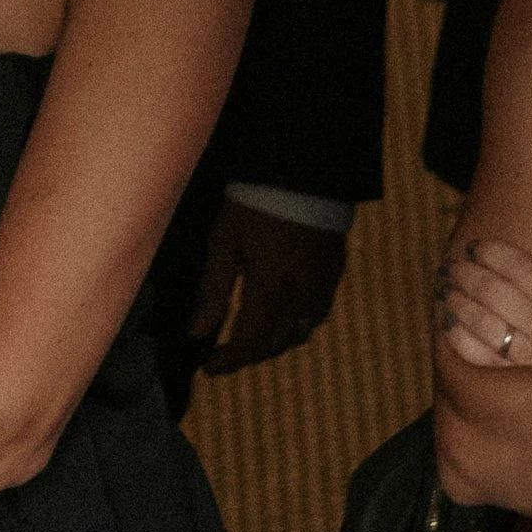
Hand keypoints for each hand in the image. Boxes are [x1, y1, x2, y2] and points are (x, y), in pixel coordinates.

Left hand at [186, 198, 349, 372]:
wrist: (305, 164)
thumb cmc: (256, 198)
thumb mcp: (225, 240)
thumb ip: (213, 290)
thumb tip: (197, 333)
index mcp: (270, 286)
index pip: (250, 342)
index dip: (230, 361)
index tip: (210, 367)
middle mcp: (300, 294)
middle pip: (274, 343)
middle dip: (249, 354)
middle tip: (226, 354)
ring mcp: (322, 284)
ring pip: (298, 333)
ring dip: (273, 343)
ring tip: (252, 339)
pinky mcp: (334, 272)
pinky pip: (316, 313)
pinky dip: (297, 325)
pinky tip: (283, 318)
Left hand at [436, 238, 531, 377]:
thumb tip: (502, 267)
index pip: (524, 268)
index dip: (493, 253)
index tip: (475, 247)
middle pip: (497, 292)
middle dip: (468, 275)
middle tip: (452, 268)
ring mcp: (529, 363)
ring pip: (482, 322)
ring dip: (458, 302)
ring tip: (447, 292)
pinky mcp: (513, 391)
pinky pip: (476, 358)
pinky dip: (458, 338)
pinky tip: (449, 326)